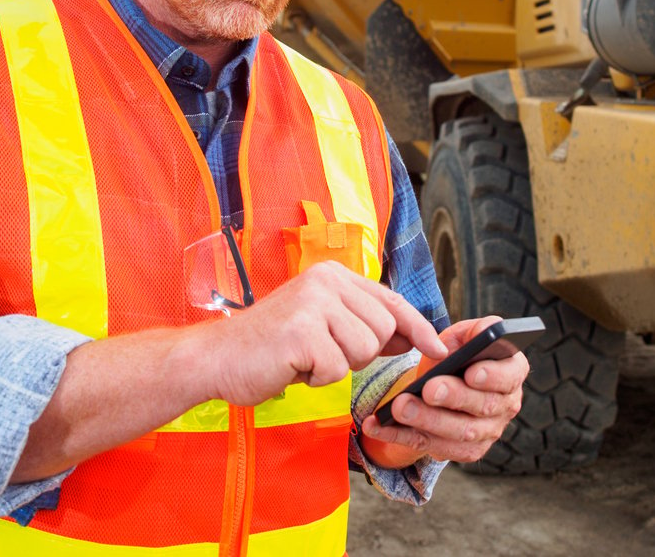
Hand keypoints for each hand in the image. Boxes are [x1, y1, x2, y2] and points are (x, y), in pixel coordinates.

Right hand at [196, 261, 447, 406]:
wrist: (216, 357)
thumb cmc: (271, 346)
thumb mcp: (322, 325)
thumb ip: (363, 324)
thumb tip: (411, 335)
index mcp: (333, 275)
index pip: (392, 300)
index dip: (419, 327)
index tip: (438, 348)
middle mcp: (326, 281)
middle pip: (383, 328)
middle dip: (361, 353)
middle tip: (322, 353)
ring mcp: (313, 304)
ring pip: (364, 350)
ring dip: (337, 366)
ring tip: (305, 358)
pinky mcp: (302, 332)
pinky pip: (336, 369)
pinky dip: (316, 379)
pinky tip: (292, 367)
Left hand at [360, 316, 529, 464]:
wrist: (443, 381)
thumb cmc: (457, 353)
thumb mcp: (464, 335)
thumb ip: (472, 332)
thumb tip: (471, 340)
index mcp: (512, 371)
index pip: (510, 375)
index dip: (493, 376)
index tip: (471, 372)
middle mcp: (505, 405)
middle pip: (483, 406)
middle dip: (453, 398)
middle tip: (428, 389)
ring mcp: (486, 432)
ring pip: (458, 433)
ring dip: (427, 421)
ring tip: (400, 408)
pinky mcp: (462, 451)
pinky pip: (430, 446)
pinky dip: (400, 437)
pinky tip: (378, 426)